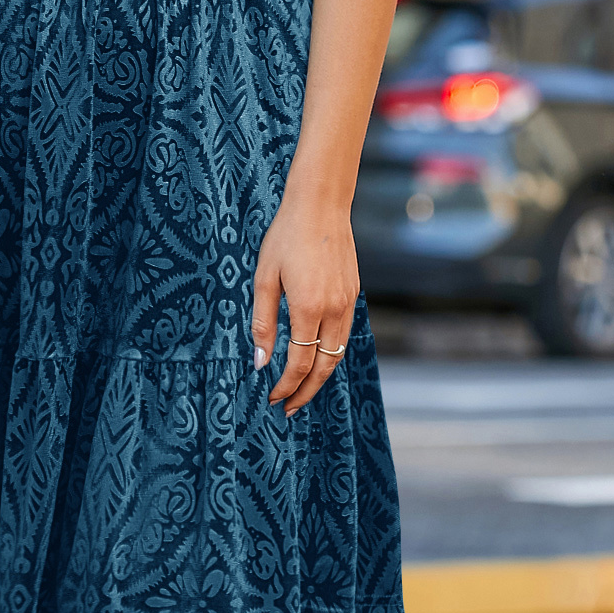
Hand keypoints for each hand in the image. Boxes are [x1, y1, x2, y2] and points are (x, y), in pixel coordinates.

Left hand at [251, 177, 359, 417]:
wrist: (321, 204)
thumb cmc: (286, 236)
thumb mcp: (264, 277)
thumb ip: (262, 321)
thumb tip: (259, 360)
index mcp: (308, 308)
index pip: (299, 363)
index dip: (286, 386)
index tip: (272, 398)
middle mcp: (334, 311)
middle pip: (324, 368)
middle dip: (306, 392)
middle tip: (289, 408)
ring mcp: (348, 303)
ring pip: (338, 354)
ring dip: (321, 376)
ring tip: (302, 390)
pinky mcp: (353, 294)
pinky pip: (344, 334)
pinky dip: (332, 353)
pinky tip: (317, 356)